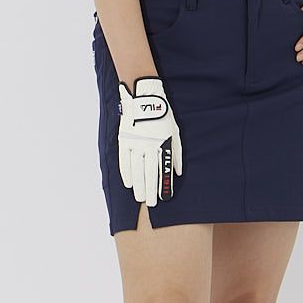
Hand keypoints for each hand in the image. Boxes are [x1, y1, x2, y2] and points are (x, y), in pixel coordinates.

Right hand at [116, 76, 183, 205]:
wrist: (144, 98)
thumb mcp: (175, 133)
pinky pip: (124, 161)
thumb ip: (176, 153)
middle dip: (150, 190)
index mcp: (162, 145)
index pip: (161, 171)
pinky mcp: (124, 141)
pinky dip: (126, 173)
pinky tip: (128, 183)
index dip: (162, 186)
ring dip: (137, 185)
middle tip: (150, 203)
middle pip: (148, 174)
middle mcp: (148, 147)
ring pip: (135, 170)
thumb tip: (177, 172)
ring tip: (139, 197)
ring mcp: (134, 144)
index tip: (163, 198)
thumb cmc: (163, 116)